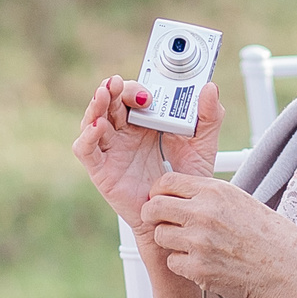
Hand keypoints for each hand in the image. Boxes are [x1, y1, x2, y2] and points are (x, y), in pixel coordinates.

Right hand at [71, 76, 222, 227]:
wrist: (179, 215)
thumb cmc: (187, 181)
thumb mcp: (203, 145)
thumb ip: (209, 117)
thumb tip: (210, 88)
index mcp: (145, 123)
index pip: (133, 95)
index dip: (136, 88)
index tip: (149, 91)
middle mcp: (125, 133)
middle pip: (110, 103)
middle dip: (113, 89)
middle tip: (119, 83)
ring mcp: (111, 150)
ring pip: (93, 120)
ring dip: (96, 105)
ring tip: (104, 93)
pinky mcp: (101, 170)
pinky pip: (86, 150)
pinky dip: (87, 137)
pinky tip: (98, 128)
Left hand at [140, 171, 296, 297]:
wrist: (283, 267)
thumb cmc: (265, 234)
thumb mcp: (238, 200)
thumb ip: (205, 195)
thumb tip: (173, 194)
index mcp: (214, 191)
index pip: (167, 182)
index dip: (159, 192)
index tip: (160, 199)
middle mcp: (204, 213)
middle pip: (154, 208)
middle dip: (153, 215)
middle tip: (160, 221)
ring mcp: (199, 242)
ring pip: (160, 236)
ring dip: (171, 241)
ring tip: (193, 244)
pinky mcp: (197, 268)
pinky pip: (172, 261)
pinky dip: (183, 264)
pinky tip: (203, 262)